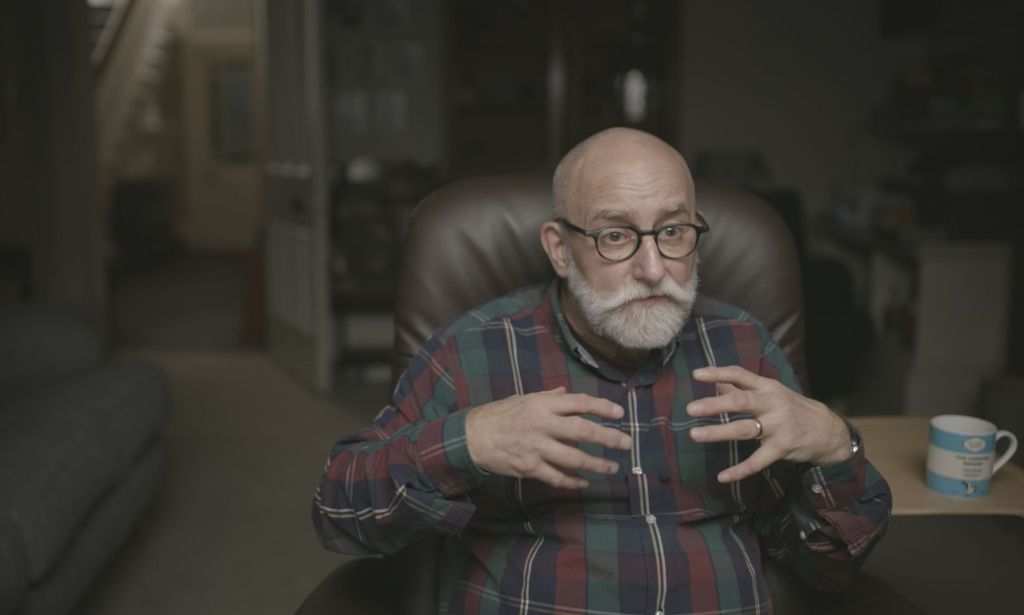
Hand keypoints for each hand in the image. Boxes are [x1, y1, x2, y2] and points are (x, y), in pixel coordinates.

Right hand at [465, 387, 631, 488]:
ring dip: (597, 464)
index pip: (579, 403)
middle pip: (583, 431)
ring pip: (574, 458)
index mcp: (542, 404)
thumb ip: (548, 397)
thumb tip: (566, 392)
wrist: (472, 437)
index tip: (620, 413)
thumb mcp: (523, 398)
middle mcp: (542, 424)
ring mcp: (536, 447)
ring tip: (612, 468)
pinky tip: (584, 482)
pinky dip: (573, 481)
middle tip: (626, 443)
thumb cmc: (500, 415)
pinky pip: (557, 477)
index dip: (602, 407)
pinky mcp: (529, 467)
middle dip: (608, 438)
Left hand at [686, 366, 851, 482]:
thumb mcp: (771, 393)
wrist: (828, 430)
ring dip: (718, 433)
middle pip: (740, 401)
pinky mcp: (782, 447)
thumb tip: (717, 384)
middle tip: (691, 409)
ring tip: (695, 435)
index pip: (740, 375)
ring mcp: (778, 426)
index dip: (718, 373)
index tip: (696, 375)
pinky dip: (740, 470)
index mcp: (767, 387)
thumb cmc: (791, 408)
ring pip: (744, 429)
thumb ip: (744, 388)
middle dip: (714, 405)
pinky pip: (758, 461)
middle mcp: (772, 404)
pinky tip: (722, 476)